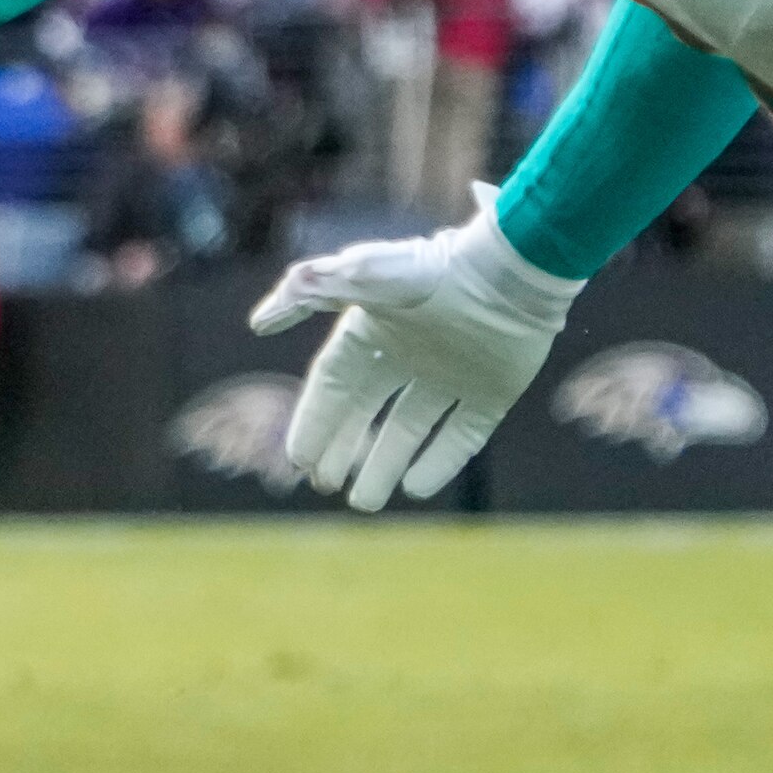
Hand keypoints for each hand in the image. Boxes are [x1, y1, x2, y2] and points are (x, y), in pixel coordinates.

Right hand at [247, 196, 584, 508]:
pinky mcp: (492, 393)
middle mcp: (408, 356)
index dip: (315, 420)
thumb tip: (258, 322)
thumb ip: (309, 295)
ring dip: (385, 465)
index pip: (334, 384)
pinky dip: (440, 462)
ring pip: (410, 430)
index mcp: (374, 330)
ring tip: (365, 503)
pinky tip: (416, 489)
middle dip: (343, 448)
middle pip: (366, 410)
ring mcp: (451, 376)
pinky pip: (462, 436)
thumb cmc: (434, 271)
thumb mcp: (364, 277)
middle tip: (326, 486)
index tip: (299, 459)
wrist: (514, 269)